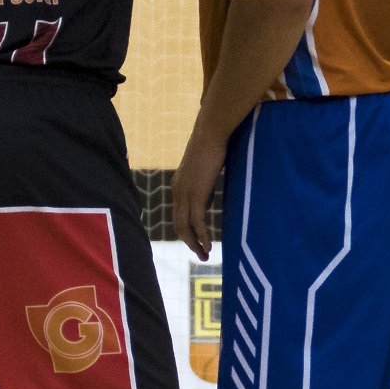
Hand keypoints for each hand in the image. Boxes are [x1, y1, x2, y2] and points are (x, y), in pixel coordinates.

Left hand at [172, 127, 225, 258]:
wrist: (210, 133)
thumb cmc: (212, 145)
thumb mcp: (205, 169)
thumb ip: (204, 185)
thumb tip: (208, 198)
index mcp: (178, 186)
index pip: (178, 214)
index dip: (187, 230)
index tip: (197, 241)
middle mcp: (178, 191)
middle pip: (179, 225)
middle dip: (189, 242)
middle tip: (200, 254)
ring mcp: (185, 193)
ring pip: (185, 227)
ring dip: (195, 243)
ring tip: (205, 255)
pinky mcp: (196, 194)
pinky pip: (197, 222)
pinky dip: (203, 236)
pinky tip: (209, 246)